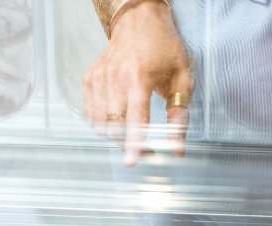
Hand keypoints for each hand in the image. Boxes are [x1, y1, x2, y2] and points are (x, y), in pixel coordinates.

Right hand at [83, 0, 192, 165]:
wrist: (139, 19)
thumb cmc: (163, 47)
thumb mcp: (182, 79)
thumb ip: (179, 116)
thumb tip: (178, 148)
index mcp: (140, 76)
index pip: (134, 118)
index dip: (133, 143)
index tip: (132, 160)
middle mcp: (115, 77)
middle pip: (114, 127)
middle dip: (128, 144)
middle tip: (144, 147)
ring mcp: (99, 78)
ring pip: (100, 125)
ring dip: (115, 136)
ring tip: (131, 131)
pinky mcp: (89, 79)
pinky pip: (91, 115)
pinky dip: (103, 124)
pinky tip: (117, 119)